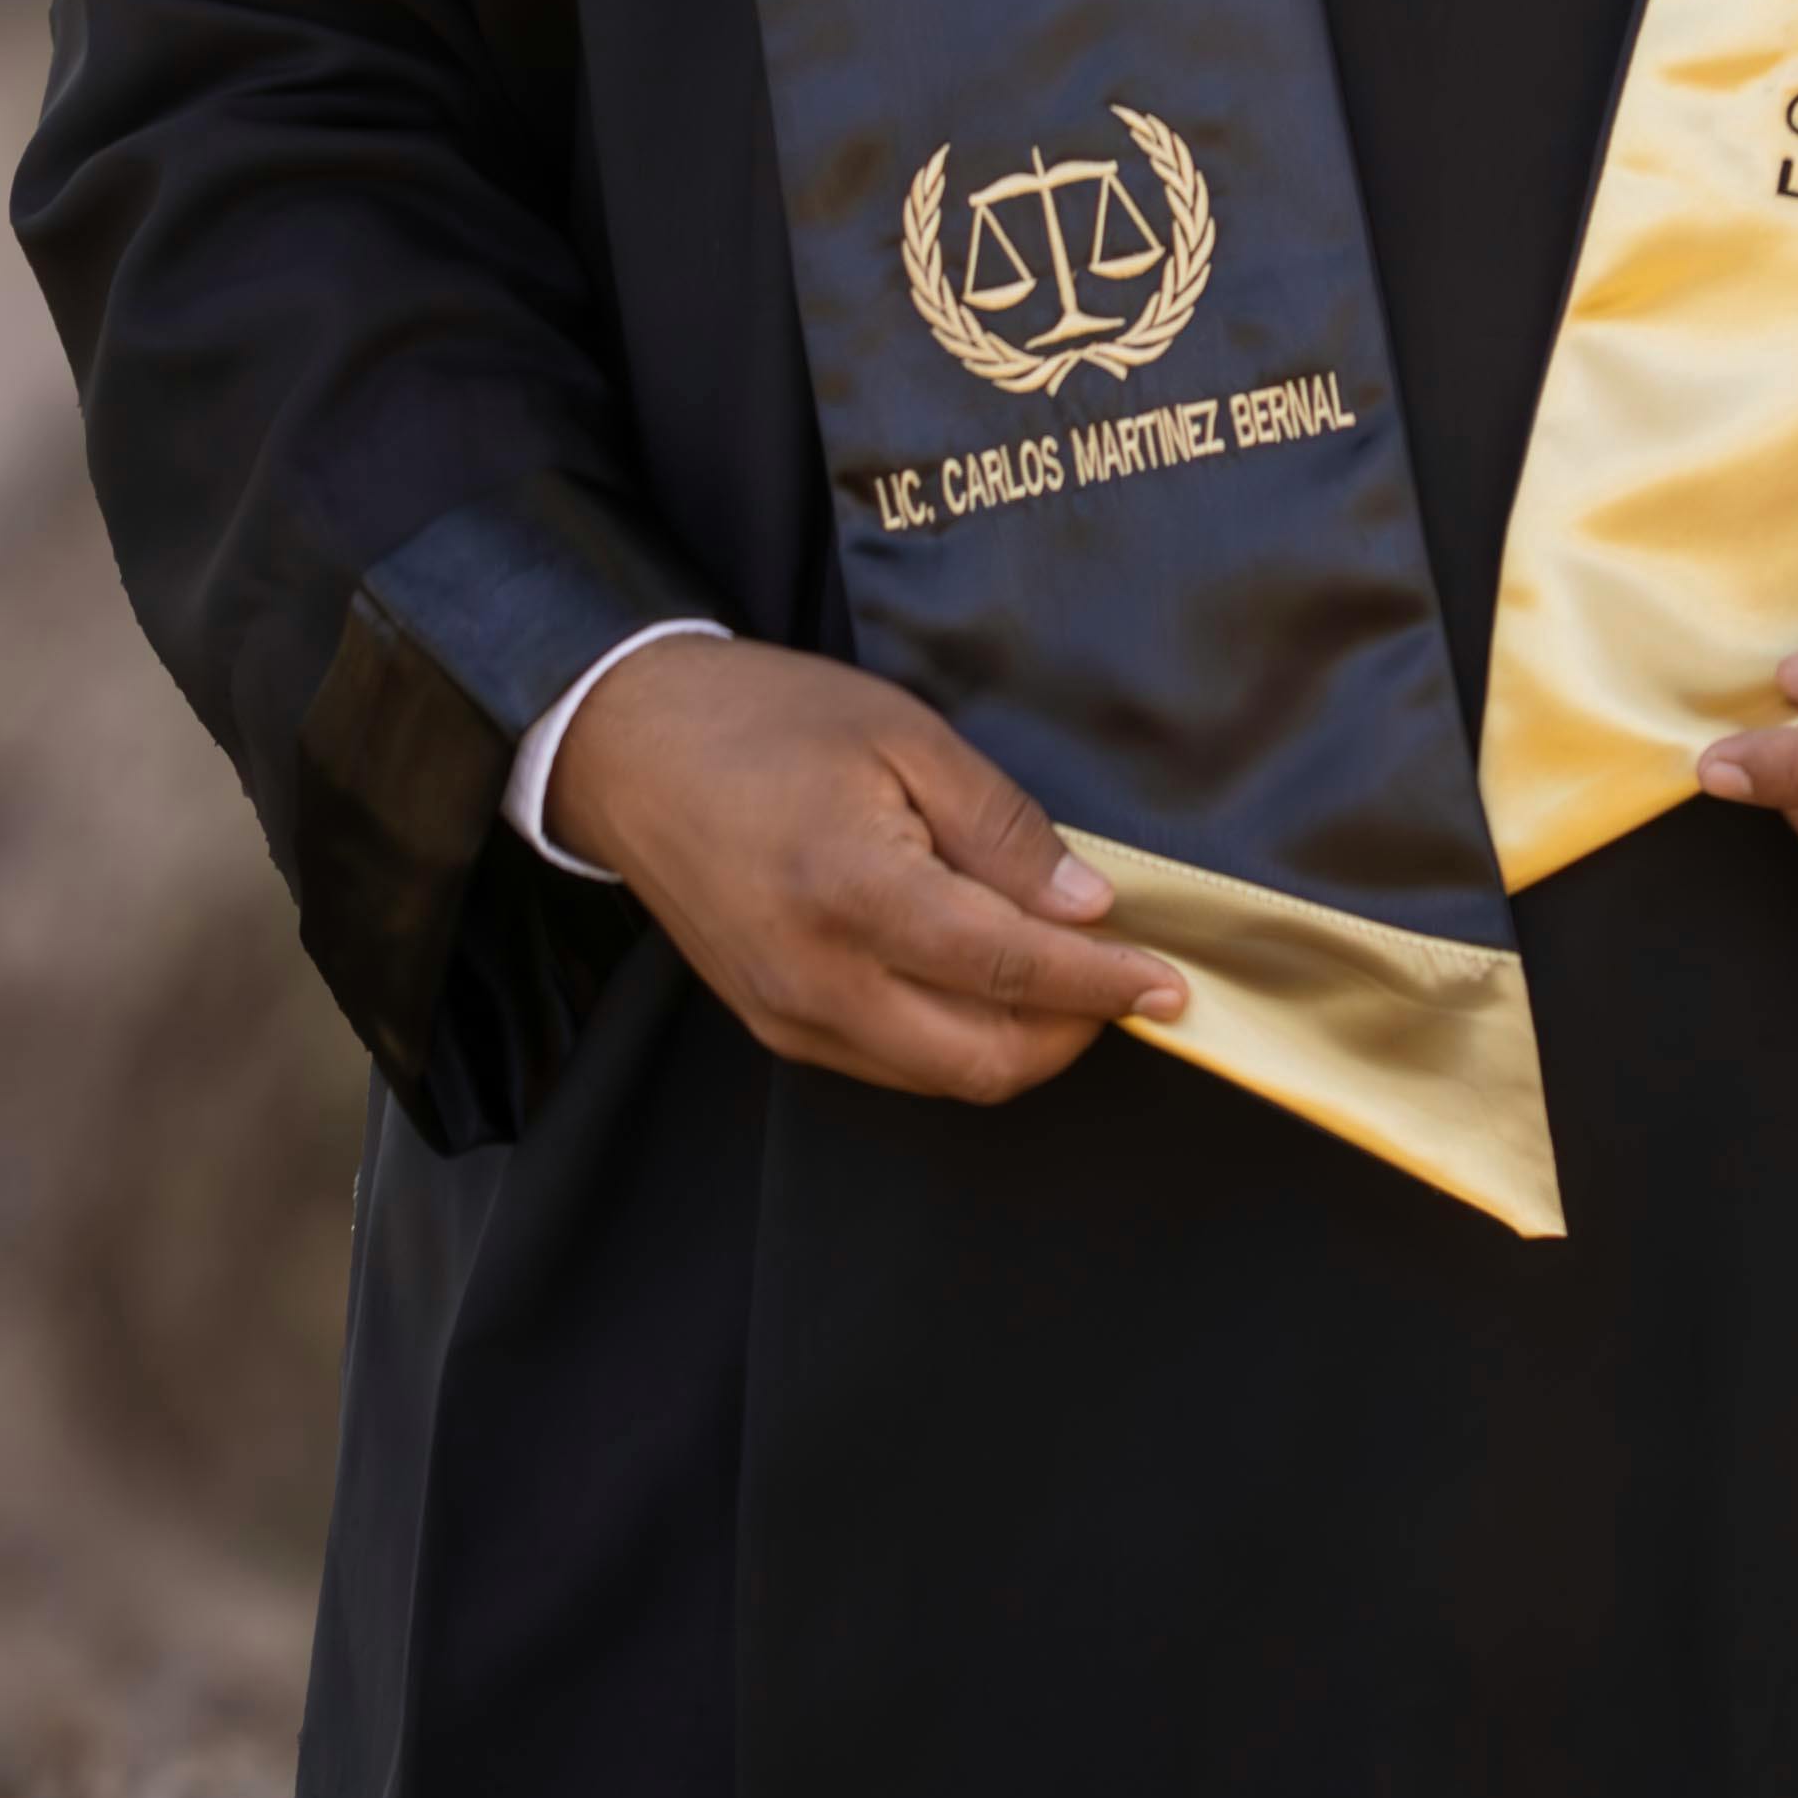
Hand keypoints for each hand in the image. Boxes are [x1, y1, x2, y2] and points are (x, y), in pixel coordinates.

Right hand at [549, 635, 1187, 1100]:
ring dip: (1016, 1043)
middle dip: (1071, 1032)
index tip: (1171, 986)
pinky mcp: (772, 1025)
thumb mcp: (904, 738)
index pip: (1014, 971)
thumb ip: (1003, 830)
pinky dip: (954, 1038)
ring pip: (939, 1076)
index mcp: (856, 895)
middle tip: (1119, 978)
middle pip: (984, 1060)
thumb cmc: (764, 721)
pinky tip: (981, 981)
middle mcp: (818, 979)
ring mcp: (789, 1015)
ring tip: (1059, 975)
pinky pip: (889, 1063)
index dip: (1105, 984)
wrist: (627, 747)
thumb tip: (1087, 907)